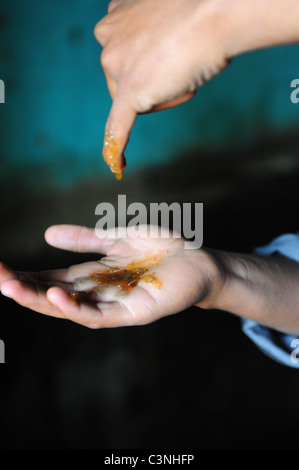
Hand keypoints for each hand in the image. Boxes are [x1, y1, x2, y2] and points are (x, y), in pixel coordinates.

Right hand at [0, 225, 220, 328]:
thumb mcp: (116, 237)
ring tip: (11, 286)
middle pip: (54, 294)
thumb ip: (85, 238)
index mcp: (94, 275)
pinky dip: (74, 307)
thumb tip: (47, 234)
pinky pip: (98, 315)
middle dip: (23, 288)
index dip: (25, 274)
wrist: (199, 260)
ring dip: (39, 299)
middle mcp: (98, 293)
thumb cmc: (161, 249)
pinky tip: (54, 294)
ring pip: (70, 308)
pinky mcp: (132, 312)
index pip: (51, 277)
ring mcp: (113, 305)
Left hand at [94, 0, 230, 177]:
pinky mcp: (129, 92)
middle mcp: (106, 36)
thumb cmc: (201, 9)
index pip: (124, 54)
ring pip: (132, 97)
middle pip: (124, 78)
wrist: (216, 12)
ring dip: (160, 95)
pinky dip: (117, 147)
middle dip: (152, 80)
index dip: (149, 60)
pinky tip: (117, 165)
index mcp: (114, 16)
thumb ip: (152, 36)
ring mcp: (115, 65)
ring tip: (185, 72)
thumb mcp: (166, 17)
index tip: (169, 50)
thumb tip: (161, 59)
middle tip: (182, 63)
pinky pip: (118, 126)